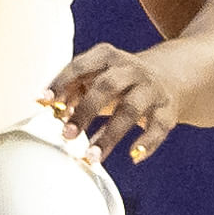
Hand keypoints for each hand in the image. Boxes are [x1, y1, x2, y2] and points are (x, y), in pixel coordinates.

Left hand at [43, 45, 180, 164]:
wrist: (169, 76)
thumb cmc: (119, 82)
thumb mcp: (95, 78)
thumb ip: (71, 90)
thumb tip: (49, 108)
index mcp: (107, 57)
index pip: (80, 66)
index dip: (61, 82)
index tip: (44, 101)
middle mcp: (131, 69)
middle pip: (107, 86)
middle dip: (85, 110)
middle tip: (67, 135)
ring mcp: (151, 89)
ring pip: (131, 110)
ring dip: (110, 135)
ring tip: (93, 156)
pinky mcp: (167, 109)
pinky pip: (159, 126)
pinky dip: (148, 142)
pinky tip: (134, 157)